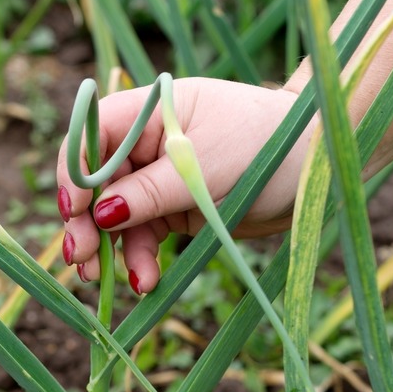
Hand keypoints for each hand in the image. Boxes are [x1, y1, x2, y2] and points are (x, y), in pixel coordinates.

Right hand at [56, 77, 316, 293]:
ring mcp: (157, 177)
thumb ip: (149, 192)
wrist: (316, 168)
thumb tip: (100, 214)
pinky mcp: (171, 207)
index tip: (76, 210)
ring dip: (109, 247)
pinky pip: (142, 233)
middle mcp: (146, 142)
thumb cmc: (265, 147)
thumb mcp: (203, 168)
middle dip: (86, 219)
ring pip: (115, 214)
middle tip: (79, 257)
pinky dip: (139, 257)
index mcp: (149, 111)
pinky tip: (143, 280)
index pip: (91, 135)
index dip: (76, 172)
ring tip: (102, 279)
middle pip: (96, 180)